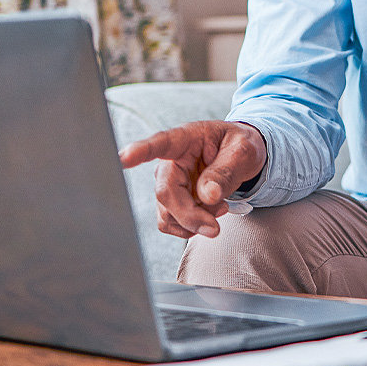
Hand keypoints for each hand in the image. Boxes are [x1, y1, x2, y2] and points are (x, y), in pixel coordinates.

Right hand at [118, 120, 266, 239]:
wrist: (242, 156)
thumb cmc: (240, 146)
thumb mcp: (243, 151)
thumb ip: (225, 171)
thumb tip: (207, 195)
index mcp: (185, 139)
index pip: (159, 144)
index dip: (139, 151)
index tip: (123, 158)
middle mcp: (170, 161)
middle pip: (165, 193)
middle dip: (190, 215)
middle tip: (215, 227)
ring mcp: (168, 182)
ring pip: (166, 213)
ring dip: (194, 222)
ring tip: (220, 209)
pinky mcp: (172, 200)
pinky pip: (171, 222)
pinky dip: (191, 227)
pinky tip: (209, 215)